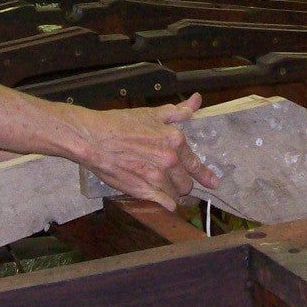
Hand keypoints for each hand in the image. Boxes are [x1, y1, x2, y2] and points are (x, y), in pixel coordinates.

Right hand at [78, 93, 218, 211]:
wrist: (93, 139)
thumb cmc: (119, 124)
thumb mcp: (151, 114)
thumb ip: (177, 112)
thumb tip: (196, 102)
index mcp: (175, 140)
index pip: (195, 164)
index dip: (205, 175)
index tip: (213, 183)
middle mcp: (170, 160)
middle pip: (186, 182)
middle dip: (181, 182)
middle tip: (171, 180)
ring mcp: (158, 177)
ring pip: (176, 194)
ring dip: (171, 192)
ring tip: (159, 187)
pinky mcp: (145, 192)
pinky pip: (166, 204)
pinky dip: (165, 204)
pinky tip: (161, 202)